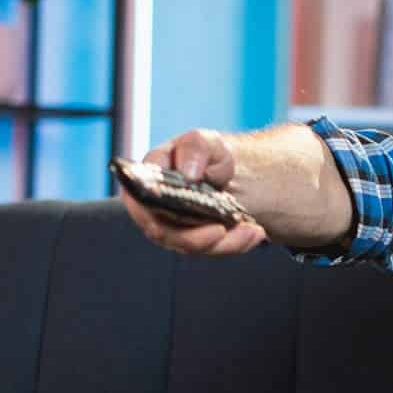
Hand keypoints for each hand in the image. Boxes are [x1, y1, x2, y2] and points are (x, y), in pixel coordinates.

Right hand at [119, 130, 268, 255]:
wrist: (231, 172)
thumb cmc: (209, 155)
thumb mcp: (204, 142)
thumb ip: (194, 148)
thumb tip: (188, 173)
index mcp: (148, 180)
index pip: (138, 200)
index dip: (153, 212)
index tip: (182, 212)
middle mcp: (155, 209)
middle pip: (164, 233)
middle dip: (194, 238)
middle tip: (221, 230)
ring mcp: (175, 229)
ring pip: (191, 248)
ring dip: (224, 243)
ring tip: (252, 230)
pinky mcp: (196, 242)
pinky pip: (212, 250)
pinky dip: (236, 244)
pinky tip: (255, 232)